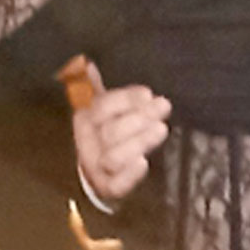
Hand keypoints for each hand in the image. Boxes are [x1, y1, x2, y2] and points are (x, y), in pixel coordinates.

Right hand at [74, 61, 170, 204]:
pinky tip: (144, 163)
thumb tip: (88, 61)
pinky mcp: (109, 188)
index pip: (101, 107)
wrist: (96, 173)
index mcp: (85, 119)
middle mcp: (87, 144)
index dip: (125, 99)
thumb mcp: (101, 107)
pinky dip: (130, 176)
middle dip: (140, 118)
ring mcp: (97, 168)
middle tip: (164, 106)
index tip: (148, 94)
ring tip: (161, 129)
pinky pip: (117, 185)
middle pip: (111, 131)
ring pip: (114, 157)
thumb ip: (95, 85)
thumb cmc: (105, 132)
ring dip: (139, 141)